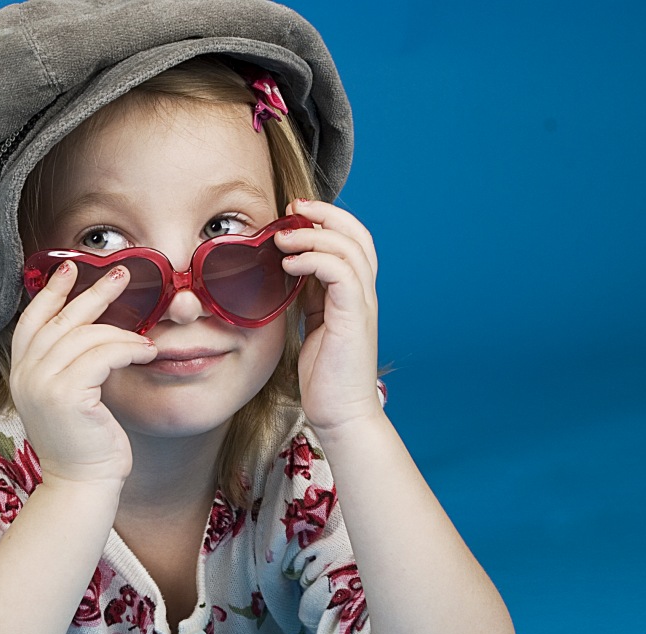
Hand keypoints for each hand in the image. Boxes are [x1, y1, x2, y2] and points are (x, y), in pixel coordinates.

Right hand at [10, 261, 158, 485]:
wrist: (81, 484)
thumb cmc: (83, 445)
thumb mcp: (67, 398)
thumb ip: (68, 366)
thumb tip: (94, 330)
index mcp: (22, 373)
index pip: (31, 321)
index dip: (50, 292)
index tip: (68, 268)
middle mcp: (26, 375)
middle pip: (60, 320)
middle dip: (92, 293)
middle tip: (119, 274)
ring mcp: (42, 384)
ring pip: (85, 336)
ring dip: (122, 332)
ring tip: (147, 338)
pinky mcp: (66, 394)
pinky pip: (102, 355)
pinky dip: (128, 349)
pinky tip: (145, 352)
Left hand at [278, 199, 382, 435]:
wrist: (340, 413)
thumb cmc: (323, 376)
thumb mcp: (311, 324)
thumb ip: (307, 295)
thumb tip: (286, 269)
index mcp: (353, 293)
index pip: (351, 240)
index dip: (327, 220)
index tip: (295, 212)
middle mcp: (363, 294)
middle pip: (357, 235)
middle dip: (325, 214)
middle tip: (293, 208)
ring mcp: (362, 305)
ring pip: (350, 249)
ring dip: (314, 235)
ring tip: (282, 237)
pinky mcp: (354, 318)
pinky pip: (341, 274)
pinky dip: (315, 260)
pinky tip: (289, 263)